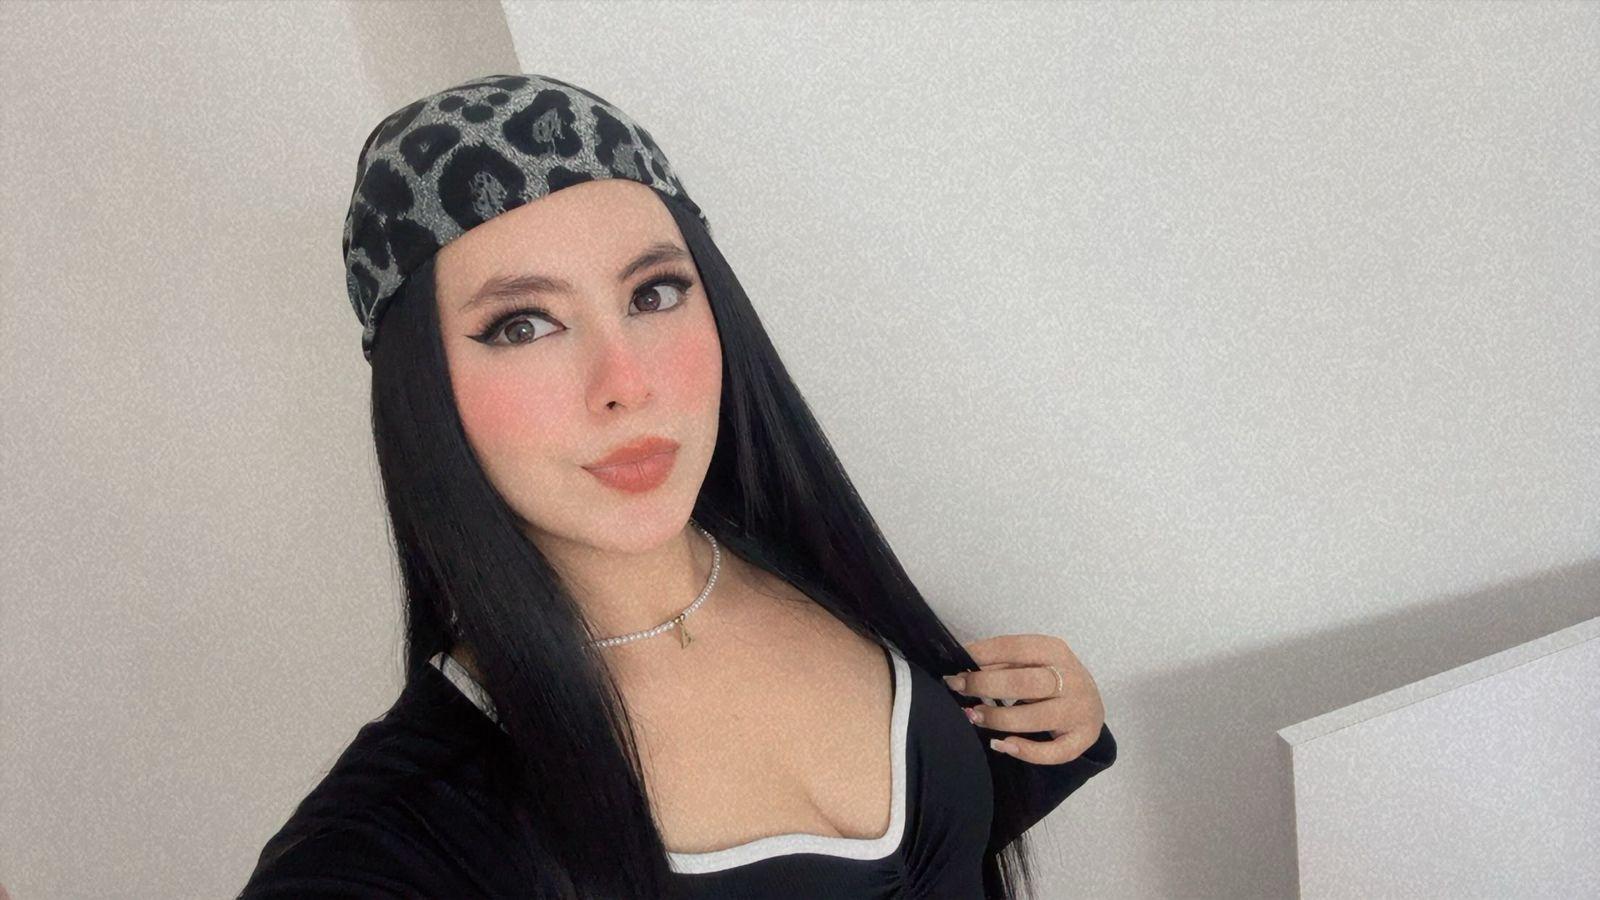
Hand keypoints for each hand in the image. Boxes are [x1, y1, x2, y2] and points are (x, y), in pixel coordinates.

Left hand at [944, 633, 1105, 764]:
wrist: (1091, 704)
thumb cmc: (1051, 679)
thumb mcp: (1032, 662)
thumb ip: (1001, 664)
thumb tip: (963, 672)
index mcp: (1055, 651)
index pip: (1014, 648)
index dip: (981, 656)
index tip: (955, 666)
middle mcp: (1072, 678)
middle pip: (1025, 682)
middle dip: (986, 686)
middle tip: (959, 689)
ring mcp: (1079, 710)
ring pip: (1035, 718)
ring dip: (999, 718)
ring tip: (974, 716)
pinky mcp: (1082, 738)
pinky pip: (1053, 752)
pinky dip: (1025, 751)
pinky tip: (1001, 745)